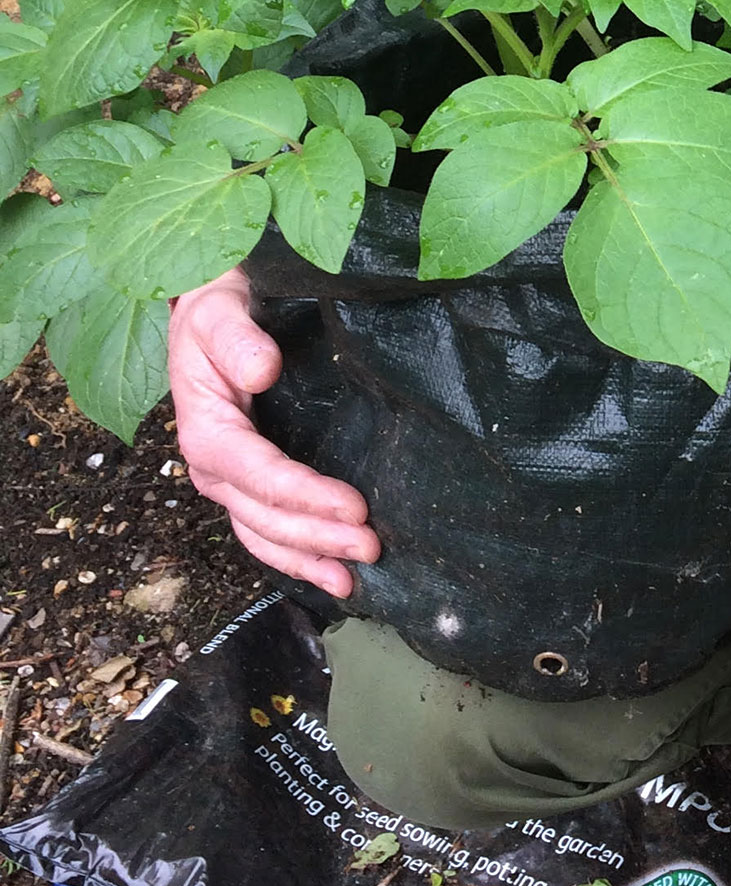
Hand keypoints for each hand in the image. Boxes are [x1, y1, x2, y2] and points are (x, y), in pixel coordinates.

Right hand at [169, 269, 378, 599]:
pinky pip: (266, 530)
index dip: (304, 495)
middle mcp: (214, 465)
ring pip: (265, 533)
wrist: (211, 309)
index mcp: (205, 430)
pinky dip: (296, 557)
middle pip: (264, 514)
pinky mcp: (249, 481)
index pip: (257, 474)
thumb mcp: (217, 310)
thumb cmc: (217, 307)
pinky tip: (331, 574)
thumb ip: (235, 339)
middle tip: (370, 546)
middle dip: (316, 537)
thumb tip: (261, 371)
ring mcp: (230, 480)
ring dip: (309, 558)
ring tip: (354, 578)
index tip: (354, 507)